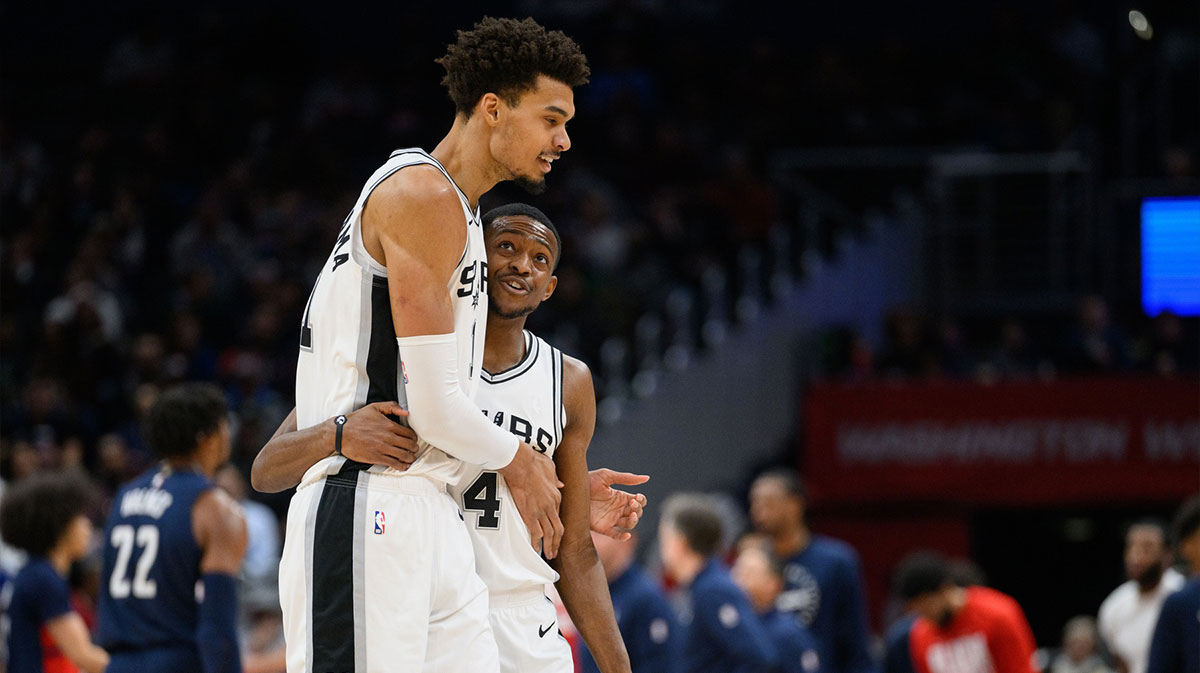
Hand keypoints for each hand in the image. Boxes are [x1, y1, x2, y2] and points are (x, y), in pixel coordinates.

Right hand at [339, 402, 418, 470]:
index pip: (410, 434)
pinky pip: (393, 463)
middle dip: (414, 448)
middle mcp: (388, 437)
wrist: (341, 433)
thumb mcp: (374, 407)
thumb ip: (391, 406)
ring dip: (410, 458)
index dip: (414, 438)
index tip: (413, 439)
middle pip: (409, 445)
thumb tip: (406, 411)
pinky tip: (403, 466)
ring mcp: (382, 448)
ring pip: (404, 456)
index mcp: (389, 425)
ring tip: (410, 458)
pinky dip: (401, 466)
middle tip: (414, 449)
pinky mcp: (376, 458)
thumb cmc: (357, 420)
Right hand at [499, 443, 563, 558]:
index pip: (559, 516)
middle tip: (555, 552)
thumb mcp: (550, 467)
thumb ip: (556, 478)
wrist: (521, 463)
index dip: (558, 527)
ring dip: (549, 546)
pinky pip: (535, 533)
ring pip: (549, 534)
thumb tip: (561, 484)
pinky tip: (536, 550)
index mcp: (556, 495)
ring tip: (549, 555)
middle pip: (558, 529)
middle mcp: (551, 506)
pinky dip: (537, 543)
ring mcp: (541, 511)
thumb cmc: (534, 461)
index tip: (555, 534)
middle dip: (557, 543)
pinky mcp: (529, 514)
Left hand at [588, 468, 647, 540]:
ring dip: (634, 521)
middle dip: (638, 509)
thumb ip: (626, 478)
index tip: (637, 497)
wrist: (571, 490)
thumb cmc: (588, 481)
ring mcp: (611, 519)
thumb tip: (647, 478)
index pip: (638, 502)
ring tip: (631, 515)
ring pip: (629, 524)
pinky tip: (627, 535)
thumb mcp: (607, 476)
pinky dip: (623, 537)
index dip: (641, 501)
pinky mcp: (603, 528)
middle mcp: (618, 509)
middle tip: (631, 503)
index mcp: (621, 497)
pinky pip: (616, 535)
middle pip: (636, 513)